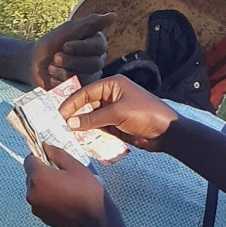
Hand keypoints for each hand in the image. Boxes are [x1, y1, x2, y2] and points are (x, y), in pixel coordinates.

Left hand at [24, 144, 111, 226]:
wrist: (95, 220)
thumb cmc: (87, 190)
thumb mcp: (75, 166)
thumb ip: (57, 153)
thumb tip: (45, 146)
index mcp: (38, 176)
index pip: (29, 160)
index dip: (39, 156)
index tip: (51, 158)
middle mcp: (32, 192)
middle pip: (31, 175)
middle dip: (42, 171)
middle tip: (61, 174)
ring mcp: (35, 206)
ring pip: (35, 189)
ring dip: (44, 185)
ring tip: (63, 188)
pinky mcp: (41, 217)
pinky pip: (40, 201)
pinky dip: (47, 198)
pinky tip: (63, 199)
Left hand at [31, 13, 112, 88]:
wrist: (35, 63)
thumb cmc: (52, 43)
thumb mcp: (68, 30)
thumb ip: (90, 23)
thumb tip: (114, 16)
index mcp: (97, 44)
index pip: (98, 46)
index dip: (81, 47)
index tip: (64, 45)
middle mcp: (97, 60)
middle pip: (93, 63)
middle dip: (70, 60)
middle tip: (55, 57)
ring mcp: (90, 76)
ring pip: (86, 78)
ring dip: (64, 72)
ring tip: (51, 68)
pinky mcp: (81, 90)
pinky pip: (78, 90)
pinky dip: (62, 83)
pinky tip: (53, 78)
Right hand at [58, 75, 178, 152]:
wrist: (167, 132)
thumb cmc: (145, 114)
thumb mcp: (118, 113)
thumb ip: (93, 118)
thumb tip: (71, 122)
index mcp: (113, 85)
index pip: (86, 92)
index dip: (71, 102)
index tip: (59, 113)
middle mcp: (112, 96)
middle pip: (87, 105)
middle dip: (75, 115)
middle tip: (59, 125)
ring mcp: (114, 112)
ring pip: (92, 119)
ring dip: (82, 127)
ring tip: (66, 135)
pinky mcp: (117, 126)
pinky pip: (99, 129)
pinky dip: (91, 135)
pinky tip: (81, 141)